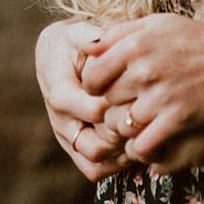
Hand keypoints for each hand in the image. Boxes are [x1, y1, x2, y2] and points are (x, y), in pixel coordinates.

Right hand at [35, 19, 128, 181]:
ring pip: (95, 163)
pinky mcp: (78, 149)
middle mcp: (62, 121)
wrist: (59, 60)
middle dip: (121, 136)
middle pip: (92, 145)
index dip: (109, 108)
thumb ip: (88, 36)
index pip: (86, 109)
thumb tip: (97, 40)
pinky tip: (136, 145)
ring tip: (144, 137)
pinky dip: (117, 164)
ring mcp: (70, 138)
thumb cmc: (74, 44)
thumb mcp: (77, 33)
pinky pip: (96, 170)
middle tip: (144, 122)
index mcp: (60, 92)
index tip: (133, 97)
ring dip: (122, 154)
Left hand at [79, 13, 203, 163]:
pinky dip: (142, 148)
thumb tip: (90, 45)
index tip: (107, 90)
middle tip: (122, 109)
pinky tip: (148, 141)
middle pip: (105, 101)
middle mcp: (143, 70)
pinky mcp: (177, 119)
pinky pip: (143, 145)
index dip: (94, 86)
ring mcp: (160, 96)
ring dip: (126, 129)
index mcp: (135, 44)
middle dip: (111, 107)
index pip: (91, 76)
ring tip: (136, 124)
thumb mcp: (158, 23)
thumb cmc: (196, 40)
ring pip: (121, 125)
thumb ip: (122, 32)